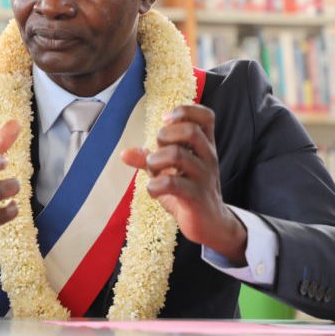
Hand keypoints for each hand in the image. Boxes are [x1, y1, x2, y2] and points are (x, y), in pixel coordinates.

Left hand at [120, 105, 247, 263]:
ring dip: (156, 159)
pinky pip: (172, 184)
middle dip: (165, 135)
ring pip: (179, 155)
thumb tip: (125, 153)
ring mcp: (204, 177)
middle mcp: (208, 158)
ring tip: (152, 170)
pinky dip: (155, 185)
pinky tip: (153, 190)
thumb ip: (148, 159)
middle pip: (191, 130)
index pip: (206, 116)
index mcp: (204, 146)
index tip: (166, 121)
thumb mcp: (168, 171)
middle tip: (157, 150)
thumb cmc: (188, 191)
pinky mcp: (196, 197)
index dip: (185, 111)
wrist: (210, 224)